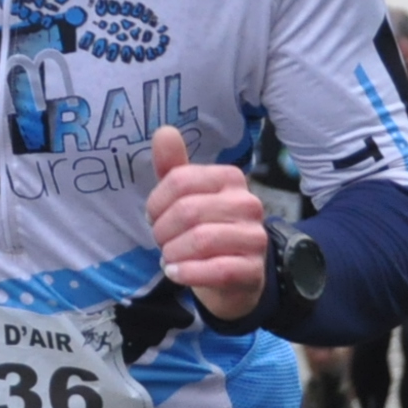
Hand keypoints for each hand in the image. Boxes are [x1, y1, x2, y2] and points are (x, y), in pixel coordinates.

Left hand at [147, 125, 267, 321]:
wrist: (233, 275)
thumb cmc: (204, 228)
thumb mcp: (185, 197)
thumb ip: (173, 167)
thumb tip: (164, 131)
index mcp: (229, 178)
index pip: (180, 180)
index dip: (156, 202)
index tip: (153, 217)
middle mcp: (248, 203)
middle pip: (187, 211)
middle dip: (162, 230)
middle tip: (161, 241)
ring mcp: (254, 237)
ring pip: (201, 240)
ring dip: (173, 253)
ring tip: (170, 257)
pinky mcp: (254, 269)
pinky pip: (216, 270)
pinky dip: (187, 273)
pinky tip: (176, 273)